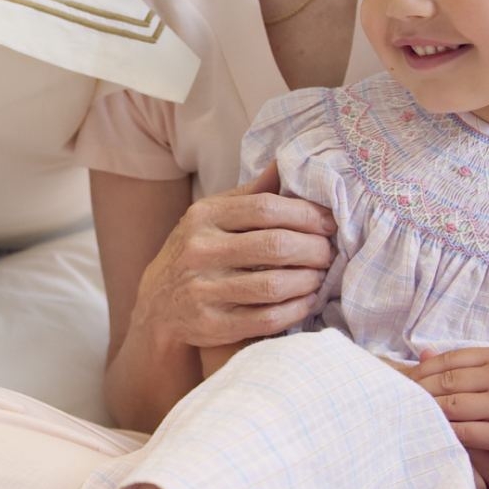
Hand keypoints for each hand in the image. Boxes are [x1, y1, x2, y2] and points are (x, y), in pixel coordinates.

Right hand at [133, 162, 335, 349]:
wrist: (157, 304)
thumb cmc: (197, 251)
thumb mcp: (212, 215)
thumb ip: (250, 194)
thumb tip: (285, 163)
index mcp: (204, 216)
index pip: (266, 208)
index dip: (306, 215)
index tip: (329, 223)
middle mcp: (200, 250)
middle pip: (275, 246)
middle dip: (314, 249)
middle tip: (330, 252)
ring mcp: (204, 290)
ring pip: (274, 285)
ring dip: (309, 281)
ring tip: (321, 276)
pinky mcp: (211, 325)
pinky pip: (267, 319)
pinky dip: (296, 309)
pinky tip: (307, 300)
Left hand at [409, 347, 488, 462]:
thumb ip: (467, 364)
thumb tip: (423, 353)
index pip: (449, 359)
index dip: (422, 371)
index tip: (404, 382)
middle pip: (446, 382)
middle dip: (419, 393)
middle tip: (399, 403)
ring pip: (451, 407)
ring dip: (429, 414)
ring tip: (412, 420)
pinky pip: (463, 432)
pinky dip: (446, 434)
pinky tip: (435, 437)